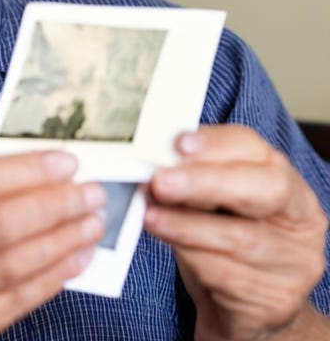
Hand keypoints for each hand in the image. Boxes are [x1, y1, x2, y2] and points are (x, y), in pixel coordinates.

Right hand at [0, 152, 105, 340]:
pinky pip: (14, 302)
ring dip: (62, 240)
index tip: (64, 160)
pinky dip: (51, 278)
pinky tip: (74, 259)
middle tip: (91, 190)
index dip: (23, 169)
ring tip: (91, 221)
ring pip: (14, 264)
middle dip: (55, 204)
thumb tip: (18, 172)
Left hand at [145, 125, 329, 340]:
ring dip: (186, 225)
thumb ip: (190, 178)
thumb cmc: (219, 244)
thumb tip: (153, 160)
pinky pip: (229, 275)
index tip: (177, 144)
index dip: (216, 144)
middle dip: (207, 182)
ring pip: (241, 236)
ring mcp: (296, 262)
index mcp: (283, 182)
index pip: (254, 148)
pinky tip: (173, 249)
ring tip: (151, 217)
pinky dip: (192, 258)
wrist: (237, 308)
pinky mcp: (278, 299)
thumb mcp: (207, 204)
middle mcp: (300, 219)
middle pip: (264, 188)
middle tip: (160, 182)